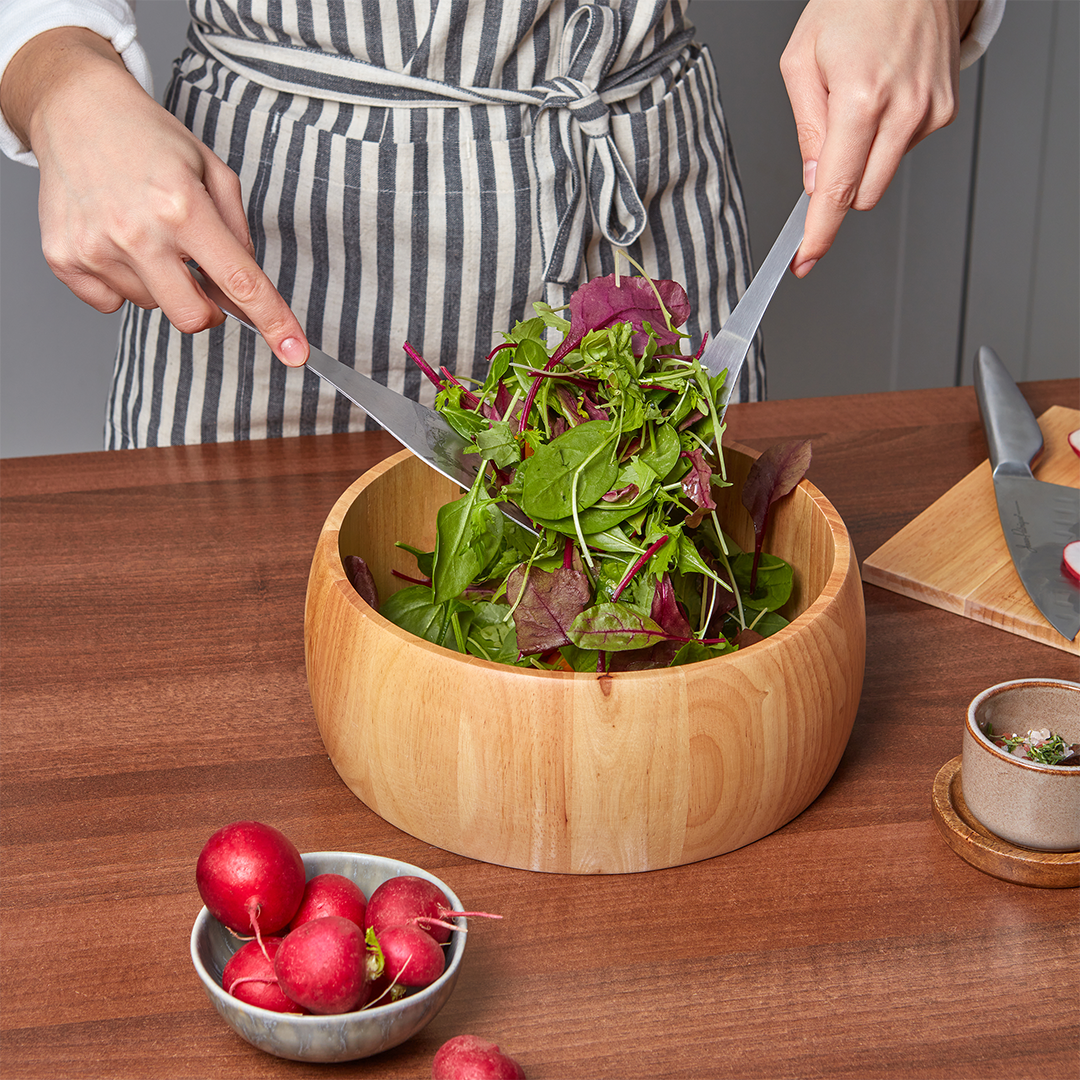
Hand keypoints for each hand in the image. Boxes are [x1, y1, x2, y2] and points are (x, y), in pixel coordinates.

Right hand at [0, 28, 308, 364]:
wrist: (75, 109)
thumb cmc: (150, 139)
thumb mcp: (212, 171)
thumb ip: (238, 232)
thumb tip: (248, 290)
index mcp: (183, 207)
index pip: (240, 281)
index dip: (273, 321)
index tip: (295, 352)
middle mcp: (138, 232)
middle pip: (193, 318)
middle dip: (207, 308)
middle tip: (197, 272)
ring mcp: (96, 247)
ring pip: (152, 307)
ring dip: (159, 284)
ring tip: (144, 233)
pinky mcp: (63, 258)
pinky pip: (109, 303)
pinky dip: (120, 282)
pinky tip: (114, 240)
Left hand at [779, 0, 980, 275]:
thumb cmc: (855, 4)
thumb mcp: (802, 61)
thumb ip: (806, 128)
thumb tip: (813, 181)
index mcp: (862, 99)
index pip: (837, 189)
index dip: (819, 231)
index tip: (806, 259)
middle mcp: (903, 111)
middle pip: (862, 195)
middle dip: (838, 187)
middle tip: (825, 149)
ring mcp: (930, 114)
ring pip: (882, 175)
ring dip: (863, 157)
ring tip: (859, 102)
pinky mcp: (945, 112)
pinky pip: (902, 150)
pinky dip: (885, 137)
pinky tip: (883, 97)